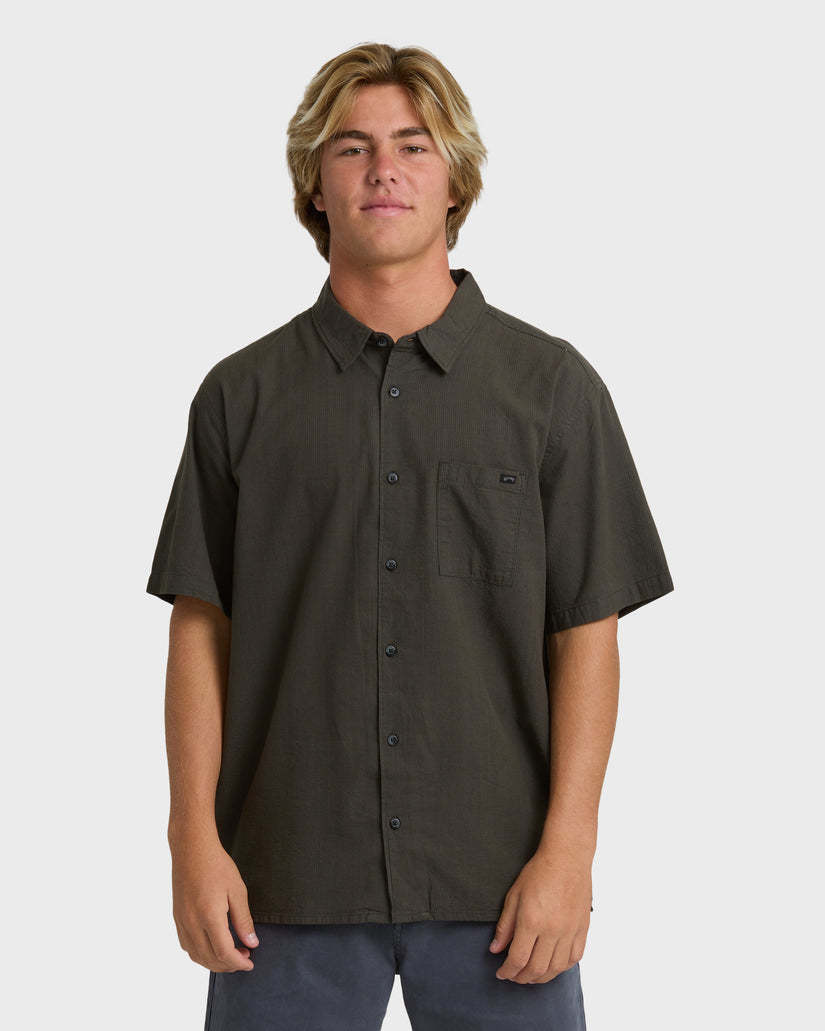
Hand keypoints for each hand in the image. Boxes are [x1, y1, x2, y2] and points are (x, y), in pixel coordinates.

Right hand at [170, 831, 259, 971]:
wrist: (192, 849)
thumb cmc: (217, 866)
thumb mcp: (237, 890)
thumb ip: (244, 920)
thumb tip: (251, 943)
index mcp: (209, 916)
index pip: (224, 952)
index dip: (238, 963)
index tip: (250, 963)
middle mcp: (192, 923)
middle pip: (209, 958)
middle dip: (228, 965)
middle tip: (245, 958)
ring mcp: (182, 922)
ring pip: (196, 955)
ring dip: (214, 962)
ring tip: (231, 954)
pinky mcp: (177, 918)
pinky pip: (187, 946)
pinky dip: (201, 953)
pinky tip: (213, 946)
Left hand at [489, 846, 590, 982]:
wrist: (567, 859)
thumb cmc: (538, 872)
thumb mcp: (514, 896)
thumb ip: (505, 926)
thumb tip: (496, 949)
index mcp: (532, 921)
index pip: (518, 959)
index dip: (507, 971)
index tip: (501, 973)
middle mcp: (552, 930)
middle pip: (536, 968)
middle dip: (522, 978)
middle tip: (514, 976)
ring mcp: (569, 931)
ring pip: (556, 968)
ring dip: (541, 978)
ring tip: (531, 975)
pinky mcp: (582, 929)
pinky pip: (573, 958)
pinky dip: (561, 967)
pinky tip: (552, 966)